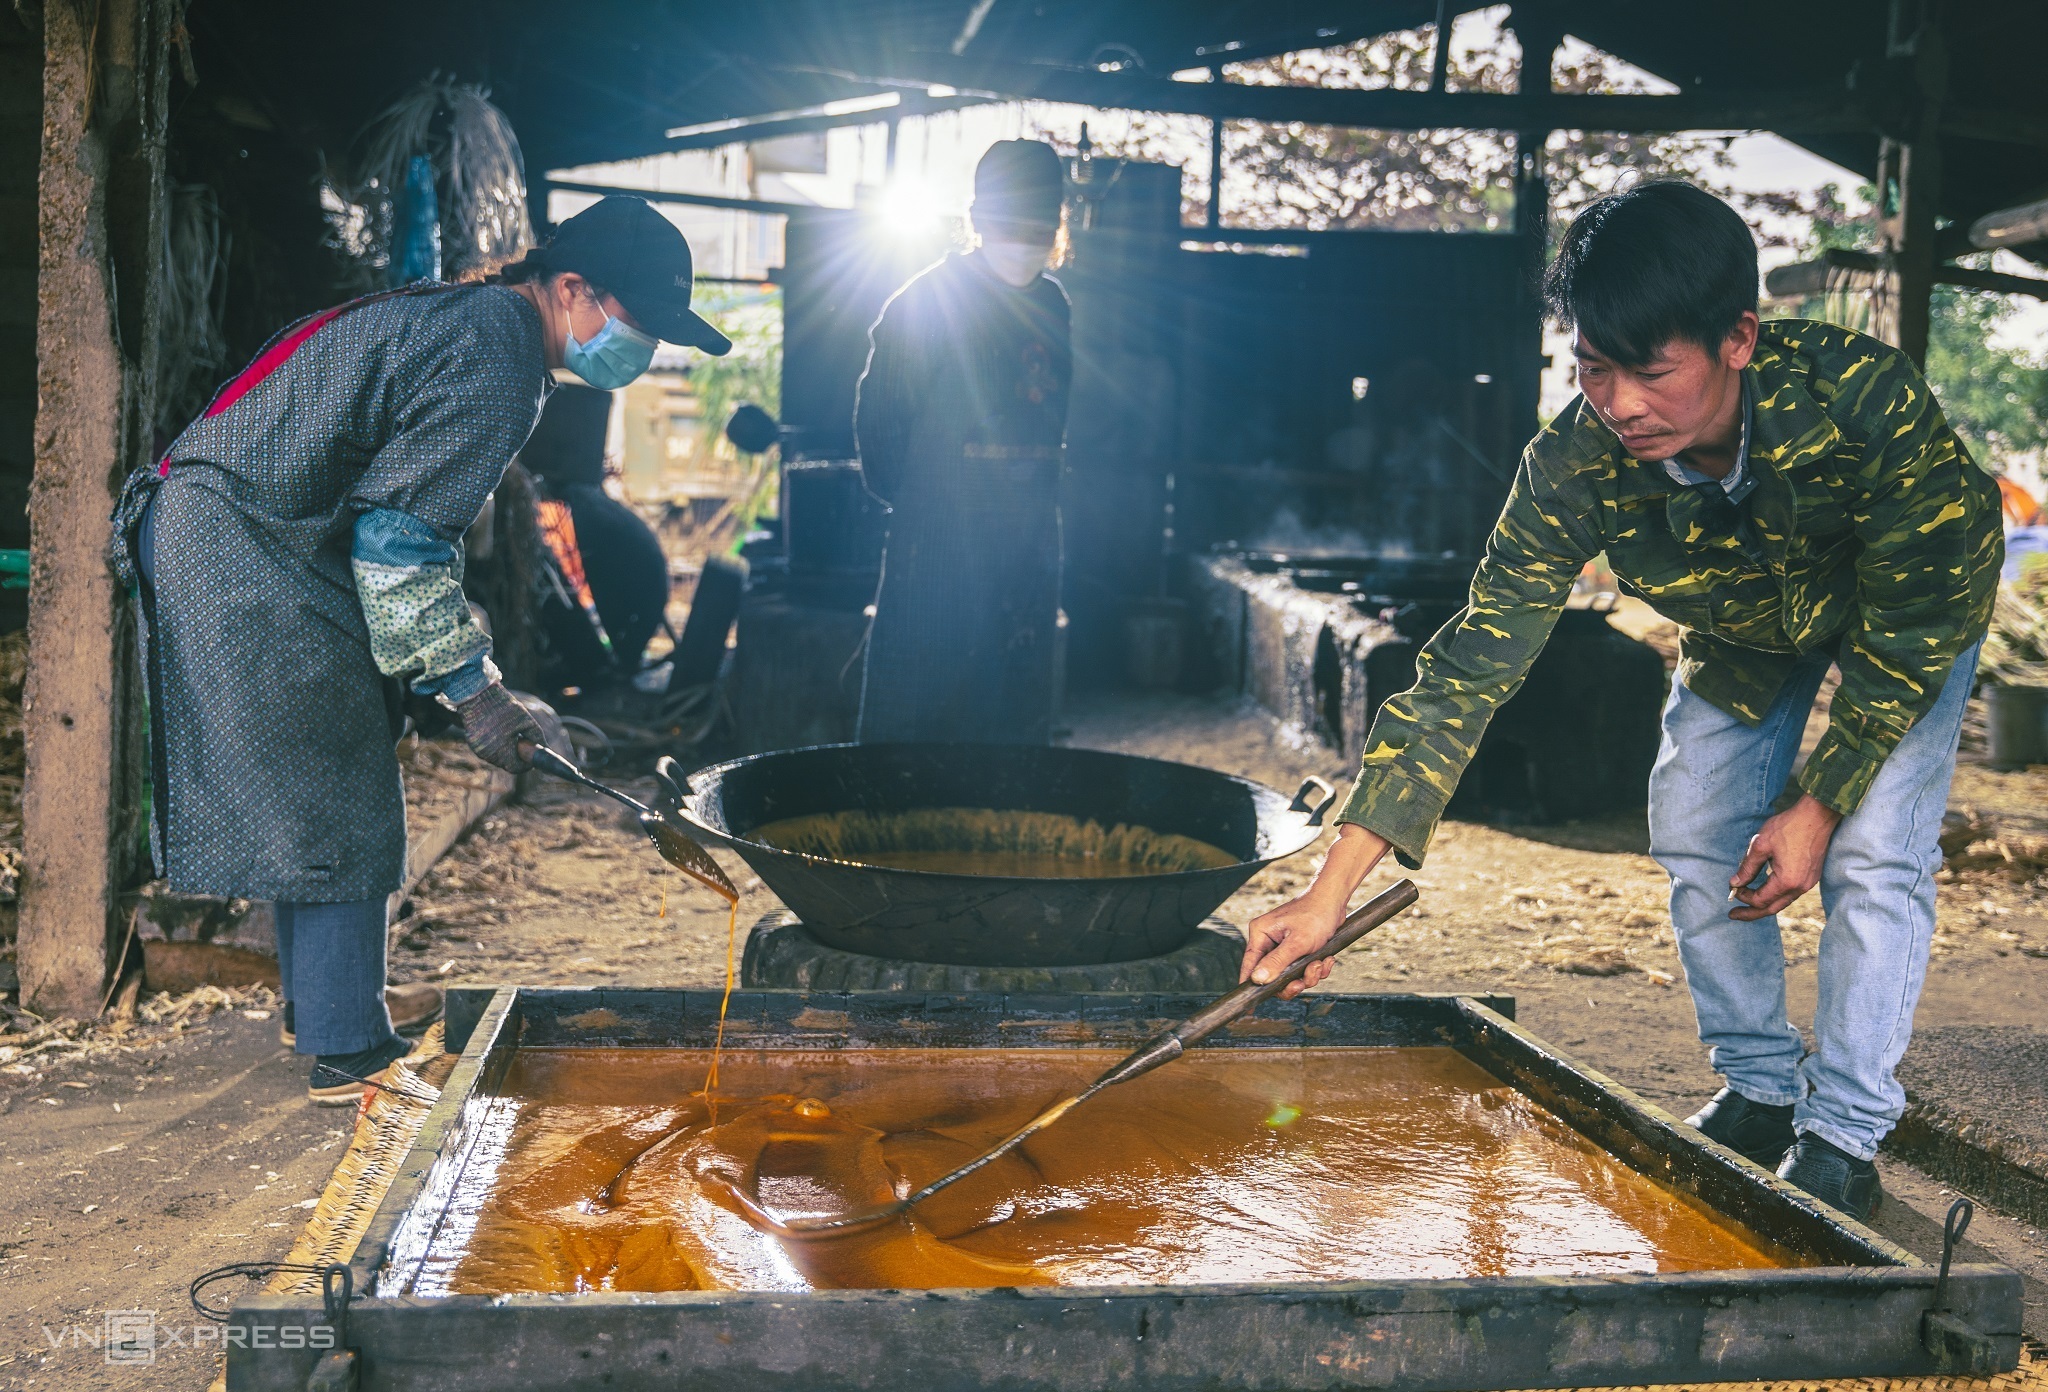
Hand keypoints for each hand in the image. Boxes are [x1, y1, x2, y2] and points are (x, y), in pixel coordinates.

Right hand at [453, 681, 544, 773]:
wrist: (479, 696)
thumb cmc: (505, 708)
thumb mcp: (526, 721)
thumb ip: (536, 738)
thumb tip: (544, 748)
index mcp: (502, 750)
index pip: (516, 767)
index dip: (525, 764)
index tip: (530, 757)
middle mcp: (487, 753)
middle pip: (506, 764)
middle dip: (515, 756)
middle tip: (520, 741)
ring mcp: (478, 749)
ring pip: (496, 758)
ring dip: (504, 751)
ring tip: (507, 733)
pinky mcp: (472, 743)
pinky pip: (487, 750)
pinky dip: (494, 745)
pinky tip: (497, 731)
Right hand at [1241, 824, 1389, 998]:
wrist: (1335, 901)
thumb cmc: (1315, 914)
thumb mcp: (1298, 942)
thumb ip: (1277, 962)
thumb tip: (1257, 980)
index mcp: (1261, 934)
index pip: (1249, 965)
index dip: (1251, 986)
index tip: (1250, 1006)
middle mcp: (1268, 941)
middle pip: (1272, 976)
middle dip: (1293, 981)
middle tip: (1304, 980)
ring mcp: (1282, 947)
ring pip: (1290, 976)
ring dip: (1308, 975)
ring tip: (1320, 963)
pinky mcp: (1297, 950)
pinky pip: (1302, 970)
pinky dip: (1315, 969)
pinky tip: (1325, 959)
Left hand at [1729, 794, 1840, 920]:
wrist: (1817, 815)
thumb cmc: (1788, 827)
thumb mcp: (1760, 845)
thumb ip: (1747, 868)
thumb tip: (1735, 884)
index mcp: (1787, 881)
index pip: (1760, 900)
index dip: (1744, 897)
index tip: (1732, 889)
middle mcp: (1800, 887)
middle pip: (1772, 908)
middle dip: (1751, 913)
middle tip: (1733, 915)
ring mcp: (1809, 883)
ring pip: (1783, 902)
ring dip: (1764, 904)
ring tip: (1747, 905)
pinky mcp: (1812, 876)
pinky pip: (1791, 893)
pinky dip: (1776, 896)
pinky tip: (1766, 891)